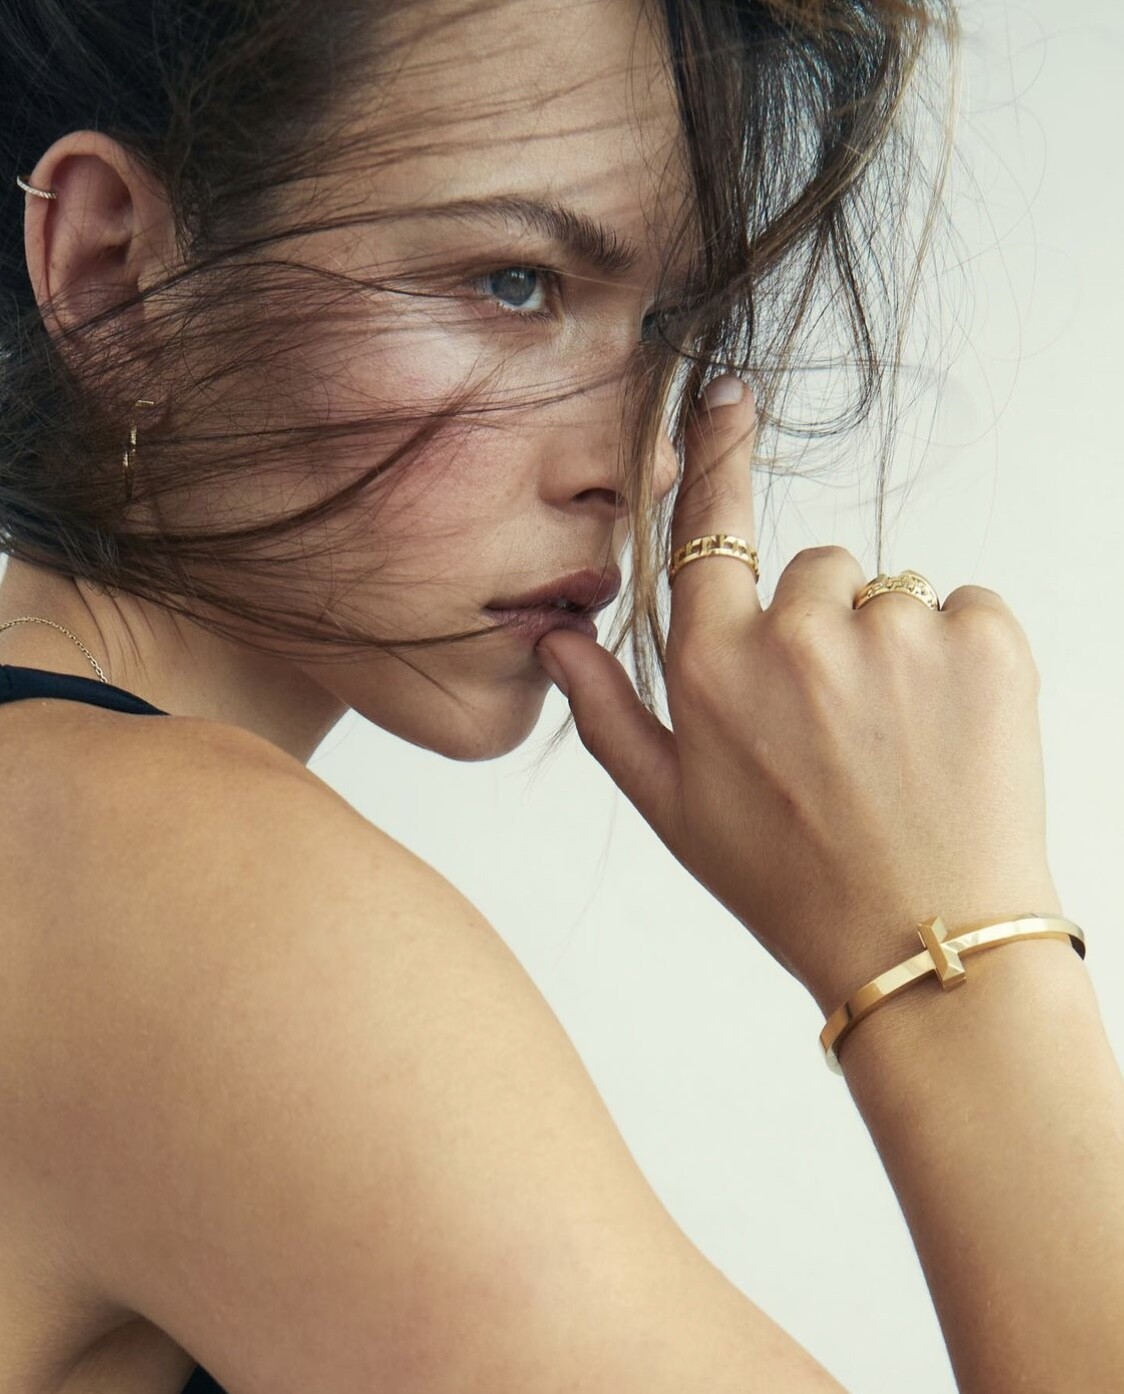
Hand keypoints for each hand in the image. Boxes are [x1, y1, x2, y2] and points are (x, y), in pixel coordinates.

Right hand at [534, 376, 1061, 1015]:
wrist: (924, 940)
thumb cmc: (788, 880)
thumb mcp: (672, 807)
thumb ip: (605, 712)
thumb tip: (554, 636)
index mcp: (714, 664)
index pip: (709, 526)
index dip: (719, 454)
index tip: (729, 394)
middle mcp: (795, 631)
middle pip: (813, 570)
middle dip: (823, 626)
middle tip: (840, 724)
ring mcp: (894, 630)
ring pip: (891, 593)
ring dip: (892, 647)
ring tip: (897, 742)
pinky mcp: (983, 639)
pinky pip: (966, 608)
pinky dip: (963, 655)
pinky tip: (948, 732)